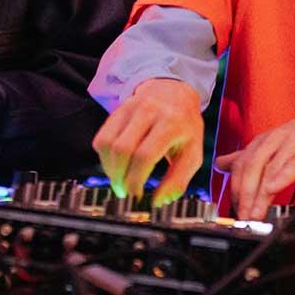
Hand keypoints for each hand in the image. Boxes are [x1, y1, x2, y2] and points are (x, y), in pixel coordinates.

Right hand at [92, 78, 205, 204]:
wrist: (175, 92)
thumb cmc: (185, 127)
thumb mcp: (193, 153)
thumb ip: (178, 180)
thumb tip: (158, 202)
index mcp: (172, 123)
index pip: (145, 155)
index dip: (136, 179)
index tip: (136, 195)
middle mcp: (149, 112)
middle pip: (122, 149)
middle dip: (119, 177)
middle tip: (123, 192)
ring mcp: (130, 108)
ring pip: (107, 143)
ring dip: (109, 168)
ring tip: (118, 180)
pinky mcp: (117, 110)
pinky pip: (101, 137)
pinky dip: (103, 156)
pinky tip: (114, 165)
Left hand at [215, 107, 294, 223]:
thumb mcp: (271, 143)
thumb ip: (246, 156)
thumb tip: (219, 164)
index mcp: (262, 141)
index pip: (241, 164)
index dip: (235, 188)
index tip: (235, 209)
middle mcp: (274, 140)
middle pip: (252, 166)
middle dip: (245, 194)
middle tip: (244, 216)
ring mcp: (292, 143)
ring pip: (271, 168)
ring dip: (261, 194)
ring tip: (256, 214)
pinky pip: (294, 164)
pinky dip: (282, 176)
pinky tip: (274, 189)